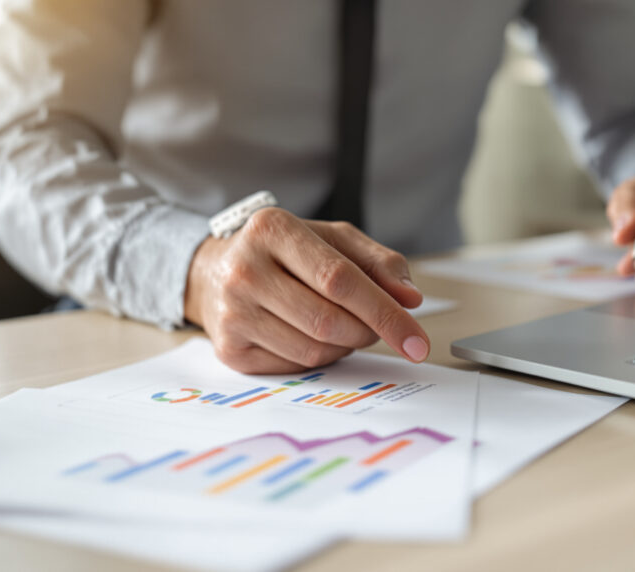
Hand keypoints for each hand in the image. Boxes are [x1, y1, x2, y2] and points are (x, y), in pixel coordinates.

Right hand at [184, 208, 428, 373]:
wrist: (217, 272)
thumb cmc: (287, 254)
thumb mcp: (335, 240)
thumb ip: (380, 262)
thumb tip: (411, 298)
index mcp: (273, 230)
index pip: (341, 280)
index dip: (385, 313)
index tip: (417, 339)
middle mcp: (244, 270)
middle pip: (329, 320)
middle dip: (367, 331)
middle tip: (375, 326)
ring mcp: (232, 312)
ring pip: (314, 350)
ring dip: (345, 346)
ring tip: (342, 326)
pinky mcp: (229, 349)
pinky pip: (295, 367)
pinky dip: (319, 358)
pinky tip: (312, 336)